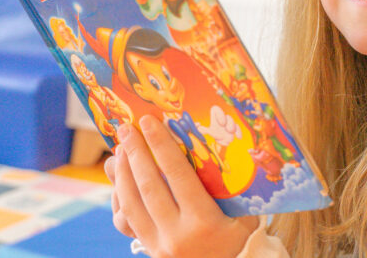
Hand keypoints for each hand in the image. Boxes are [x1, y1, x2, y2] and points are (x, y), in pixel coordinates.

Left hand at [106, 116, 258, 257]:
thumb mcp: (246, 218)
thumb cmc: (239, 242)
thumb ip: (233, 189)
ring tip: (120, 149)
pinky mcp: (149, 249)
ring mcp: (158, 245)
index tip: (149, 122)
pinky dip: (121, 197)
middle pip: (149, 187)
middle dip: (136, 153)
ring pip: (132, 204)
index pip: (178, 175)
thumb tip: (224, 149)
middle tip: (126, 128)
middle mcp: (176, 234)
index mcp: (203, 221)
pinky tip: (120, 180)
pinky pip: (127, 221)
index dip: (162, 146)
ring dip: (123, 173)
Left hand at [199, 106, 242, 147]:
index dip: (220, 115)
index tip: (222, 123)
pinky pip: (238, 129)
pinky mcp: (234, 130)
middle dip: (230, 124)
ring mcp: (229, 124)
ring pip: (233, 123)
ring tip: (230, 138)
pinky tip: (239, 137)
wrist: (216, 138)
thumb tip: (200, 127)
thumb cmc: (208, 131)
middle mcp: (222, 119)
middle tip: (229, 130)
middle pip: (228, 117)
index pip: (216, 109)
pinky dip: (239, 132)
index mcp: (214, 116)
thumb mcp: (202, 130)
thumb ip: (200, 129)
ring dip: (233, 130)